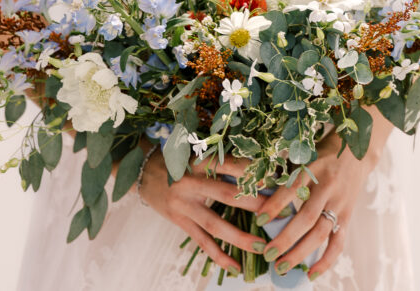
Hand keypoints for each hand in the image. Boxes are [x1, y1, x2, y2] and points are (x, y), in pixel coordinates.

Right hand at [138, 150, 268, 272]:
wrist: (141, 171)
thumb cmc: (176, 158)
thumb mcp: (195, 152)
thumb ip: (221, 160)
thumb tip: (258, 168)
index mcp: (197, 160)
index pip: (228, 164)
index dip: (251, 171)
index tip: (275, 178)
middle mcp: (189, 183)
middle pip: (225, 194)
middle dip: (254, 205)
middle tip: (279, 213)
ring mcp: (183, 205)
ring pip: (214, 224)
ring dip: (239, 237)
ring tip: (261, 247)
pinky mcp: (179, 221)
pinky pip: (201, 242)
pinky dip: (218, 255)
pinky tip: (235, 266)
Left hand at [255, 108, 392, 279]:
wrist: (357, 151)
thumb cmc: (321, 153)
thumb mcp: (302, 155)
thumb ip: (283, 173)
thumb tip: (255, 191)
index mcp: (313, 168)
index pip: (293, 189)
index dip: (276, 205)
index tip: (259, 219)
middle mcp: (327, 187)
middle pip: (306, 218)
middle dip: (286, 238)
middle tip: (268, 254)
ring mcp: (339, 203)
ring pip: (320, 233)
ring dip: (300, 253)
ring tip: (281, 267)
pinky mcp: (347, 215)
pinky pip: (338, 242)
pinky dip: (326, 260)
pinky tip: (311, 274)